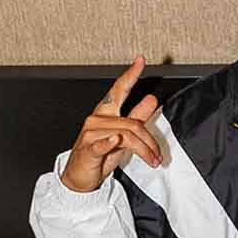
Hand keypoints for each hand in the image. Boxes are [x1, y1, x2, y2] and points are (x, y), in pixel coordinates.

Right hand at [60, 56, 161, 192]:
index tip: (141, 60)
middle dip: (150, 141)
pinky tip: (115, 140)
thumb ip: (137, 116)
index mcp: (105, 113)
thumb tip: (151, 99)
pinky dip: (110, 143)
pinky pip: (102, 143)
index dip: (130, 75)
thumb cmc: (99, 156)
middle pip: (132, 123)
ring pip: (126, 135)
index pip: (119, 90)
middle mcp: (97, 120)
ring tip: (152, 160)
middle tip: (158, 154)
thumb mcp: (123, 136)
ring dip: (144, 150)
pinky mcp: (87, 150)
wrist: (79, 177)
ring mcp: (90, 134)